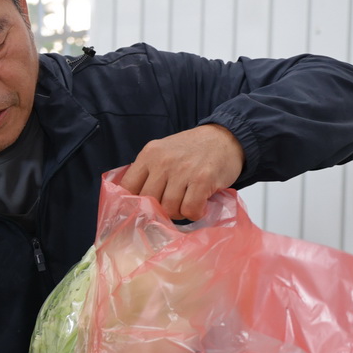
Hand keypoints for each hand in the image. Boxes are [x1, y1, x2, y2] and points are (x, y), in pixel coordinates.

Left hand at [118, 124, 243, 220]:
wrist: (226, 138)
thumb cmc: (192, 151)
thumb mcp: (163, 152)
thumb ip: (148, 173)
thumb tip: (133, 203)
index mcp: (149, 154)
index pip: (127, 187)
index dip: (135, 202)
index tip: (146, 207)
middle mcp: (163, 161)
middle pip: (149, 202)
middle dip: (160, 210)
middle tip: (174, 204)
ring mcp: (183, 170)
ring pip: (169, 209)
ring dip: (180, 213)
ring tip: (188, 202)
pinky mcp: (202, 179)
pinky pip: (190, 210)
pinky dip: (196, 213)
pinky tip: (201, 205)